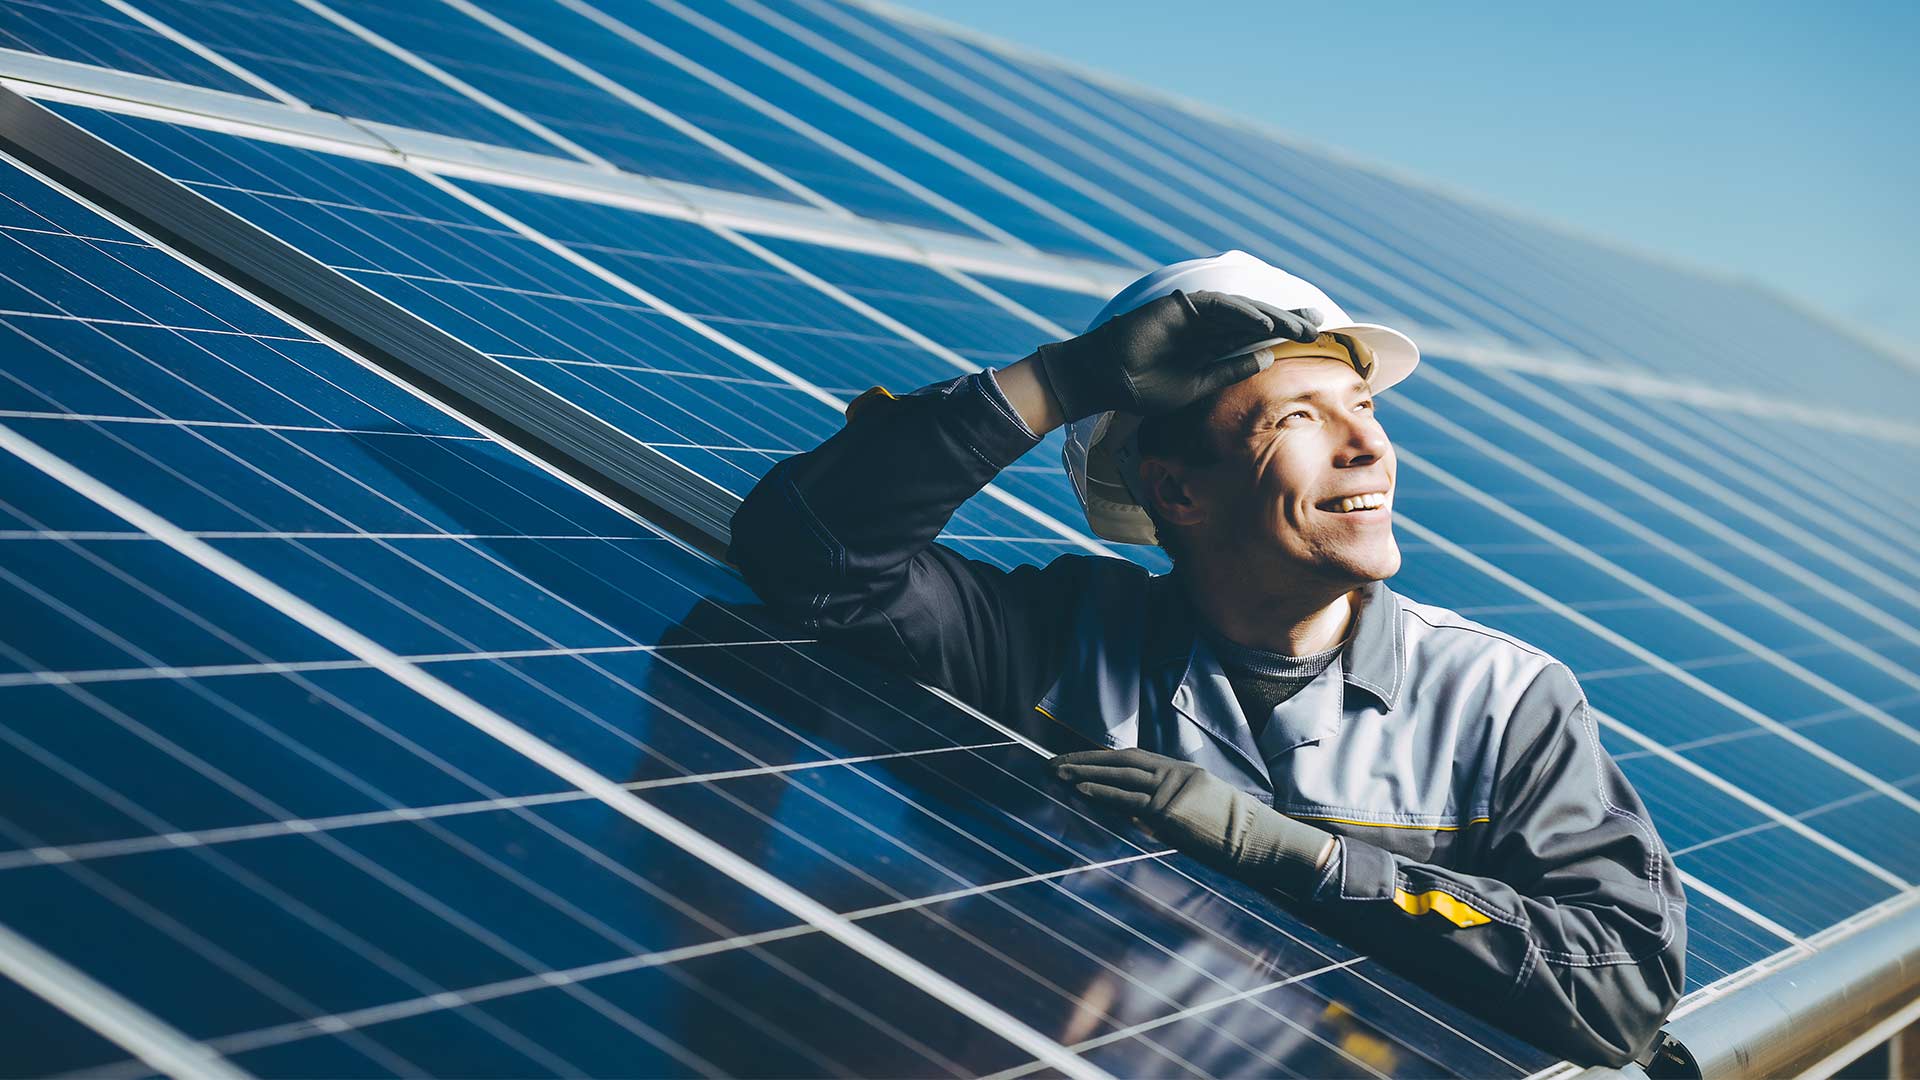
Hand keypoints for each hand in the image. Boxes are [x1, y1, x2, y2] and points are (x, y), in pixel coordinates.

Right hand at [1032, 290, 1321, 420]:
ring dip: (1272, 317)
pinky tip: (1264, 321)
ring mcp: (1196, 316)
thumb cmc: (1145, 388)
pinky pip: (1219, 307)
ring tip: (1300, 324)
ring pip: (1243, 311)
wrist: (1106, 379)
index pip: (1256, 338)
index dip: (1284, 335)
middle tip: (1319, 325)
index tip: (1314, 339)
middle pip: (1256, 320)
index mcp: (1212, 348)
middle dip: (1287, 321)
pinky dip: (1242, 312)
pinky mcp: (1182, 306)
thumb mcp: (1197, 385)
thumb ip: (1230, 369)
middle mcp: (1208, 328)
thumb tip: (1267, 356)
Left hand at [1051, 748, 1335, 886]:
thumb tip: (1145, 815)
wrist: (1262, 842)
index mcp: (1183, 772)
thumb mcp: (1204, 810)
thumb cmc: (1237, 835)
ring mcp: (1173, 789)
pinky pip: (1128, 798)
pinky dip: (1101, 792)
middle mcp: (1176, 773)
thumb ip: (1175, 806)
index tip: (1078, 759)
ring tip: (1057, 771)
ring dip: (1084, 772)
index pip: (1134, 758)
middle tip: (1054, 761)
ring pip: (1120, 773)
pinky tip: (1080, 790)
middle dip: (1084, 759)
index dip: (1103, 758)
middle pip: (1121, 760)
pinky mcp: (1170, 809)